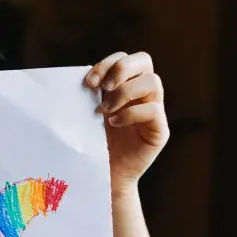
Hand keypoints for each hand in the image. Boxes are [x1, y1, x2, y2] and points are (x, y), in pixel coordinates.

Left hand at [86, 52, 168, 190]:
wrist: (102, 177)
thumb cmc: (90, 145)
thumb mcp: (86, 116)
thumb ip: (88, 96)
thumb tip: (77, 77)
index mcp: (124, 86)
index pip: (124, 58)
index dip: (108, 63)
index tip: (89, 82)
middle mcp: (141, 95)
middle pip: (144, 60)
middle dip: (122, 68)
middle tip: (104, 87)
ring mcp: (153, 111)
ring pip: (153, 82)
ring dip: (125, 92)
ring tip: (105, 110)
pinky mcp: (159, 130)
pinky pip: (154, 110)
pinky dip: (131, 113)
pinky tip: (113, 124)